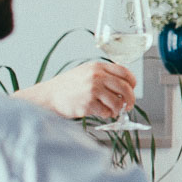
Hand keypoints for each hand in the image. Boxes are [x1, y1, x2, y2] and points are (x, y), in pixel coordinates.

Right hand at [13, 62, 136, 119]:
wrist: (49, 95)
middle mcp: (97, 76)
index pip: (125, 72)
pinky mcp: (88, 104)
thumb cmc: (69, 85)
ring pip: (118, 102)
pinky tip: (100, 112)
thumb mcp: (86, 71)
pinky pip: (106, 112)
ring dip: (117, 109)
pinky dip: (106, 114)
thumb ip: (104, 74)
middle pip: (125, 88)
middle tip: (128, 106)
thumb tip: (126, 83)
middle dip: (130, 100)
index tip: (131, 89)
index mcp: (98, 67)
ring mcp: (92, 90)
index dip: (132, 82)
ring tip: (111, 110)